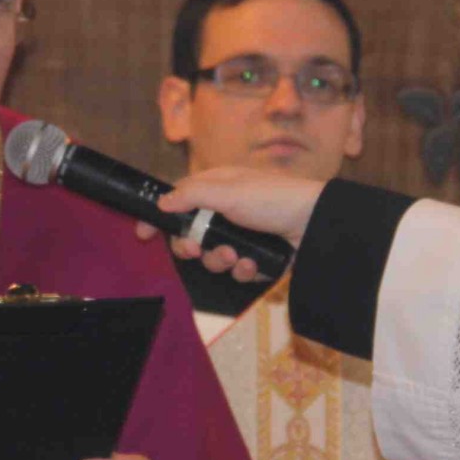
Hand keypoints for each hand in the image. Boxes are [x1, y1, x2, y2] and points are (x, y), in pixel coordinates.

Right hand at [131, 168, 324, 279]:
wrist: (316, 226)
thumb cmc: (273, 199)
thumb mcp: (227, 191)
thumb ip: (191, 196)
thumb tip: (162, 202)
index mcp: (217, 189)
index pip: (178, 201)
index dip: (159, 217)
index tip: (142, 234)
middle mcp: (226, 212)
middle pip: (189, 236)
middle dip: (190, 247)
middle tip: (195, 250)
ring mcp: (242, 236)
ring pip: (212, 257)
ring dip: (219, 260)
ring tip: (236, 256)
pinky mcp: (256, 258)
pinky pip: (236, 271)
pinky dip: (243, 270)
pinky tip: (254, 264)